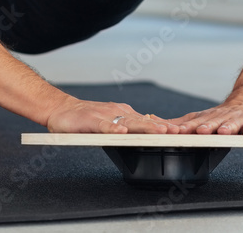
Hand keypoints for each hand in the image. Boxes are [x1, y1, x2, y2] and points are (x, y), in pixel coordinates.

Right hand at [45, 96, 180, 133]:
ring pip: (128, 122)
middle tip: (178, 132)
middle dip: (161, 127)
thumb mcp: (111, 122)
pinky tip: (123, 132)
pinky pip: (105, 125)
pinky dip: (114, 128)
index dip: (164, 126)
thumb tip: (148, 130)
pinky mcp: (92, 120)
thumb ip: (128, 126)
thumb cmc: (86, 119)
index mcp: (125, 113)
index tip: (181, 132)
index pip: (148, 121)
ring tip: (159, 131)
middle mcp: (119, 112)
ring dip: (145, 127)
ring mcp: (106, 116)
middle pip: (143, 121)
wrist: (61, 110)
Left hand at [166, 99, 242, 135]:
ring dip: (228, 127)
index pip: (194, 123)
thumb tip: (152, 121)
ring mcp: (238, 120)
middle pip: (213, 122)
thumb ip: (179, 122)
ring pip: (232, 123)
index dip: (185, 128)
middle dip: (206, 127)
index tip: (175, 132)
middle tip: (200, 131)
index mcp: (207, 118)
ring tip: (223, 132)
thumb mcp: (199, 118)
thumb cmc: (221, 115)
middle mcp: (221, 118)